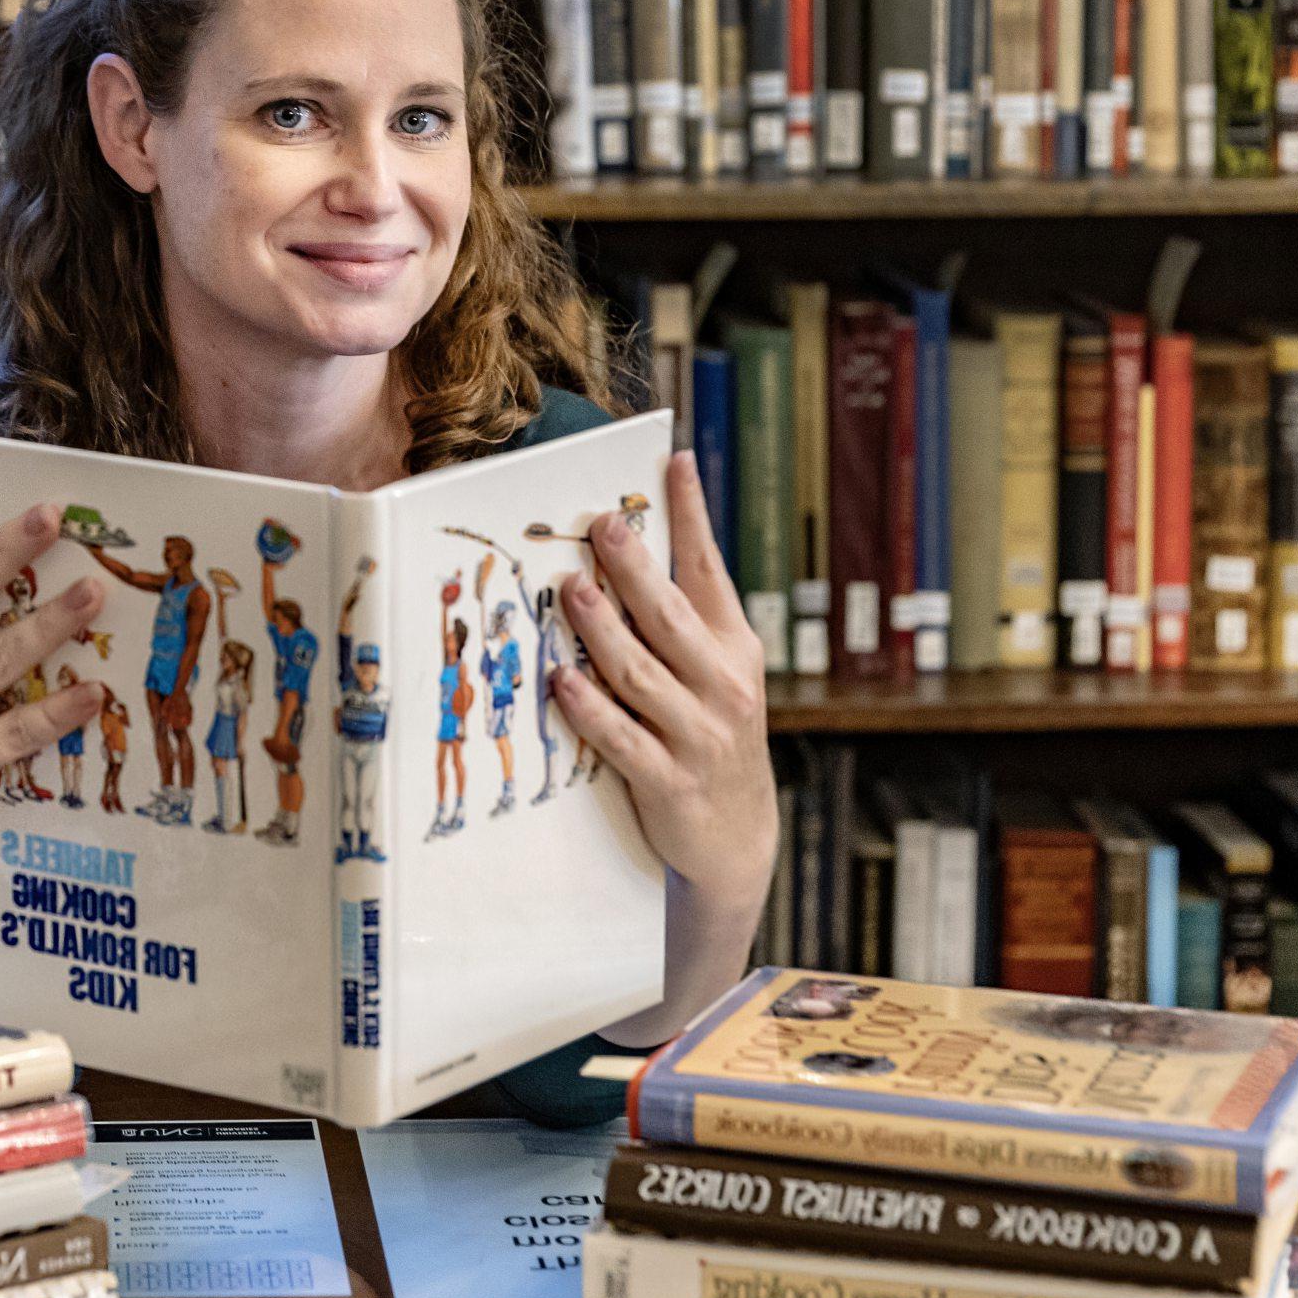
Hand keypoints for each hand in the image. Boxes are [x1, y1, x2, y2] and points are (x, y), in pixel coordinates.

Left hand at [550, 451, 777, 921]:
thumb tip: (625, 549)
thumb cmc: (709, 736)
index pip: (709, 570)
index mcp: (733, 649)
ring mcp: (698, 735)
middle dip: (635, 567)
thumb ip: (679, 621)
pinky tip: (561, 680)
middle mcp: (722, 686)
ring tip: (572, 590)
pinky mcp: (667, 782)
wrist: (736, 836)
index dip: (692, 515)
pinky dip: (589, 708)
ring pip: (640, 673)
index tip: (676, 461)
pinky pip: (620, 738)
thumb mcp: (713, 675)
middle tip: (601, 525)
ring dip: (602, 630)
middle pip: (669, 616)